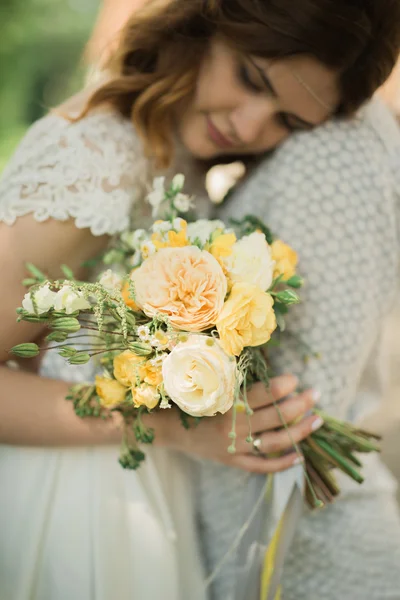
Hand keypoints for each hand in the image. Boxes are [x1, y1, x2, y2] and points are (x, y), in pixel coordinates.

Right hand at [153, 374, 322, 473]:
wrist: (169, 428)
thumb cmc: (191, 401)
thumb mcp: (210, 385)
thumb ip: (237, 382)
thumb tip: (269, 374)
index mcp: (227, 404)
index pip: (262, 395)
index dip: (281, 386)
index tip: (295, 378)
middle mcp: (233, 428)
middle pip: (275, 417)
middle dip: (299, 404)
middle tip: (315, 393)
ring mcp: (235, 448)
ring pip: (275, 441)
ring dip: (299, 430)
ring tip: (317, 420)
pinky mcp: (234, 461)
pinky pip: (262, 465)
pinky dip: (282, 462)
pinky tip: (300, 455)